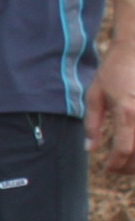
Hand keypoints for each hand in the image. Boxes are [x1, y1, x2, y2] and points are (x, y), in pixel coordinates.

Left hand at [89, 39, 134, 173]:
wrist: (134, 50)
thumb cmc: (113, 71)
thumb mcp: (95, 95)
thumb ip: (92, 123)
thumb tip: (90, 148)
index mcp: (127, 112)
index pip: (124, 149)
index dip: (116, 164)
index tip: (106, 168)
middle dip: (129, 167)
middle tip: (117, 170)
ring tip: (128, 164)